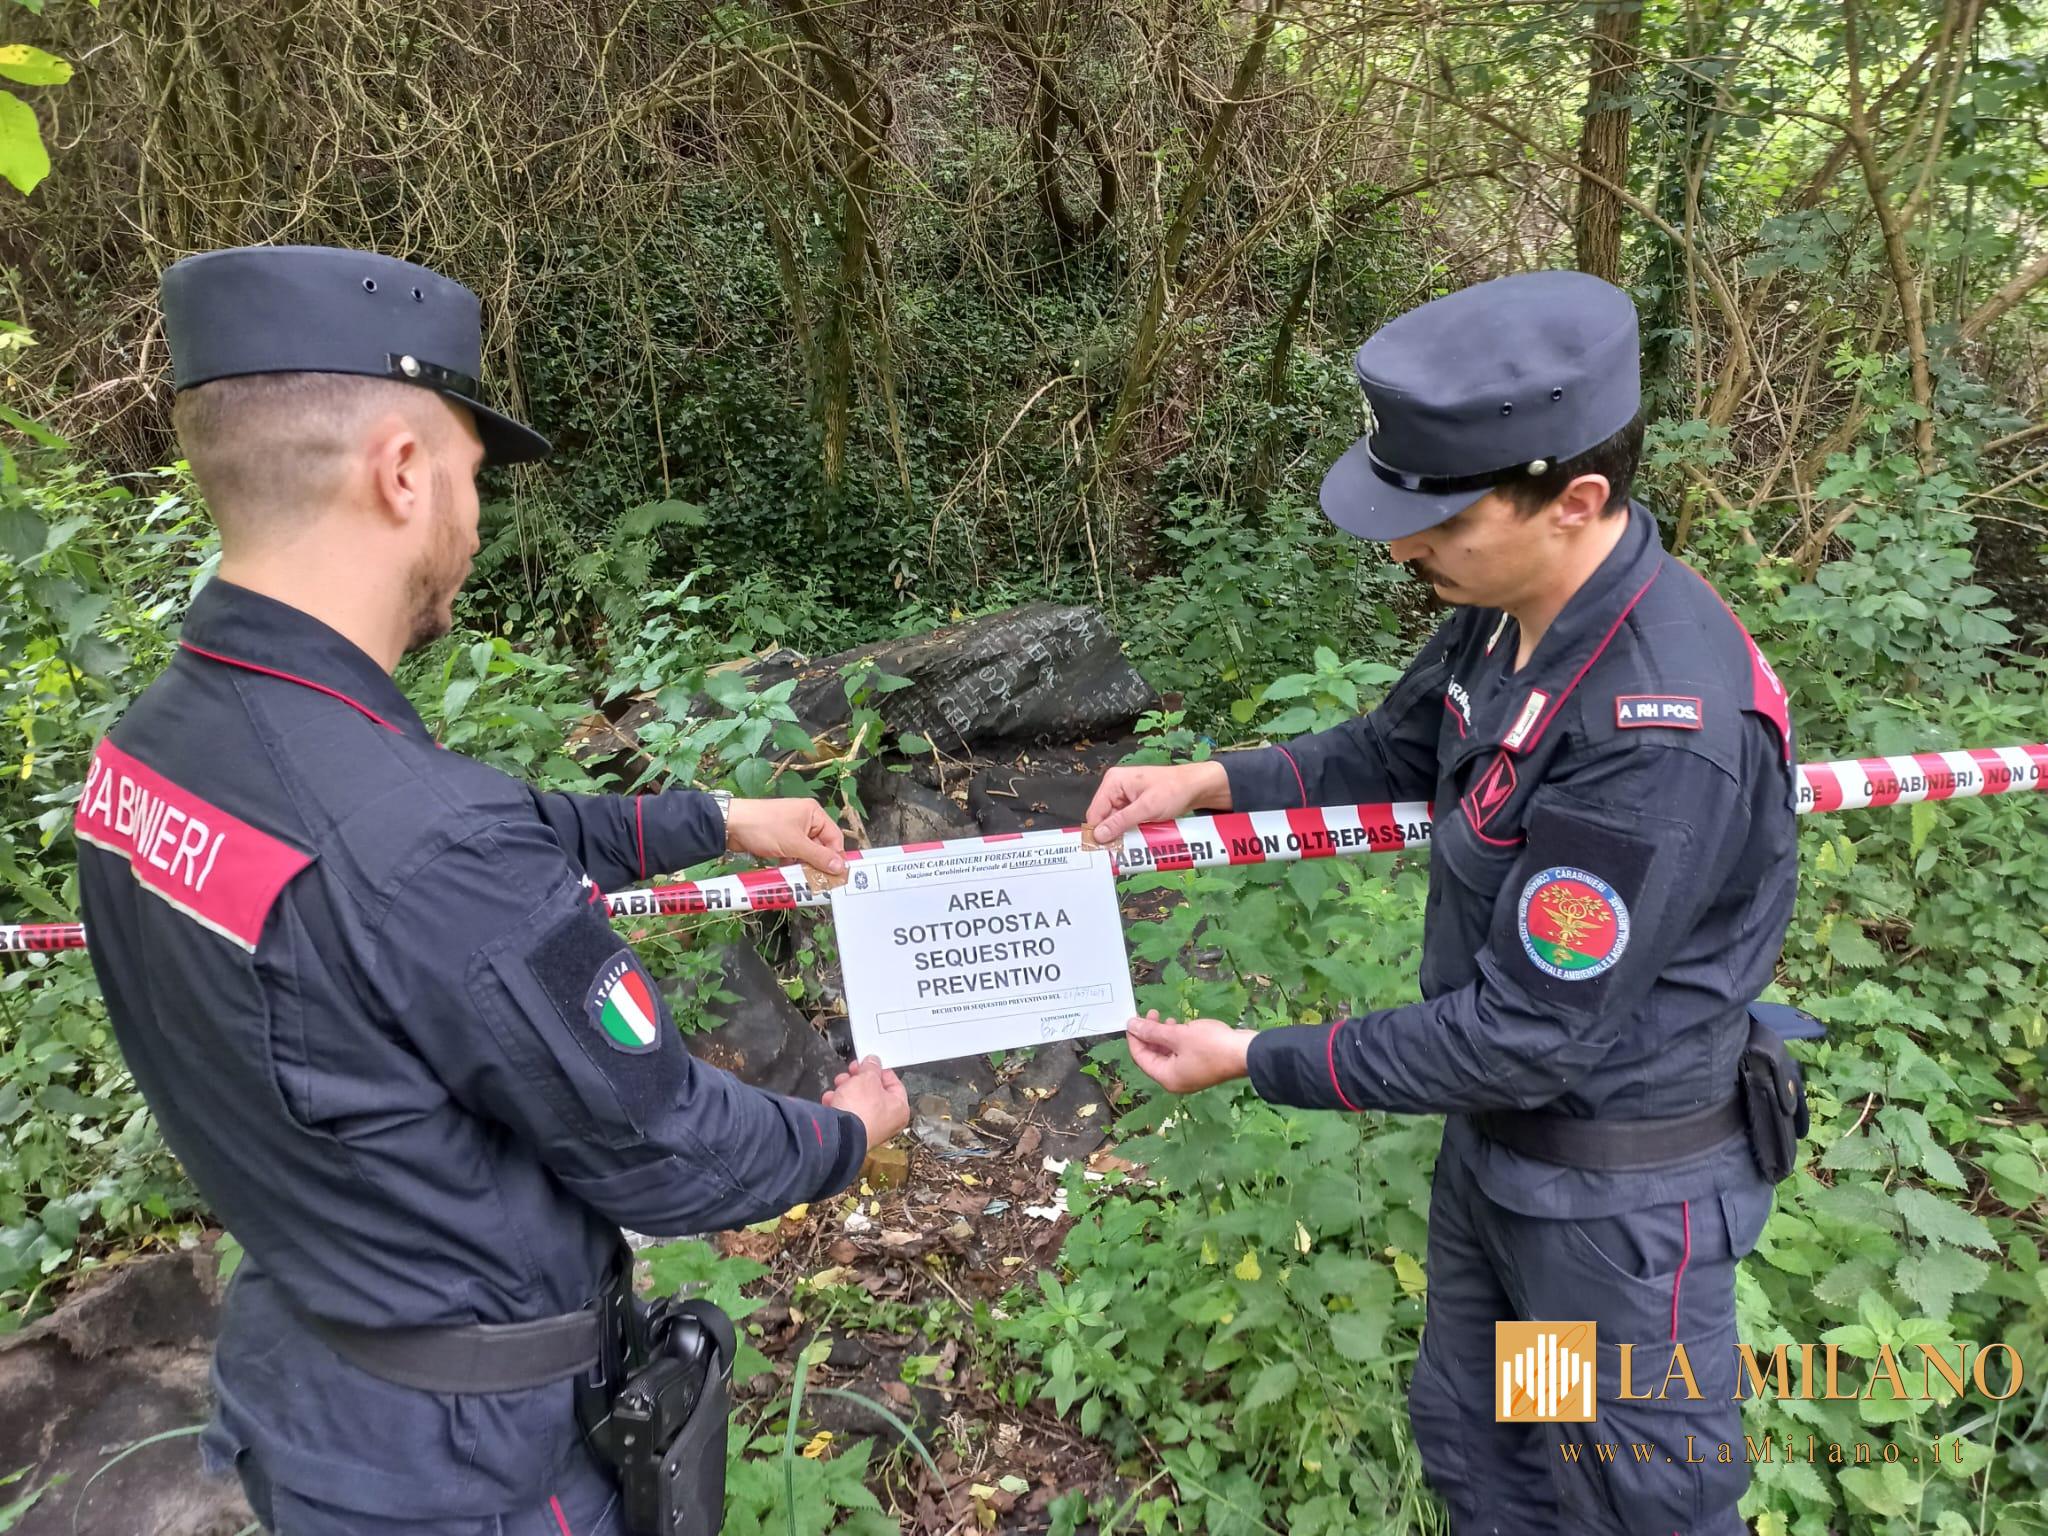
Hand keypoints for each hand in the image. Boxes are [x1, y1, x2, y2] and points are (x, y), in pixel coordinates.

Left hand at [724, 796, 847, 876]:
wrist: (731, 825)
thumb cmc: (765, 827)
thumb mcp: (795, 844)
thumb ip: (818, 857)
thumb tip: (840, 868)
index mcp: (813, 813)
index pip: (834, 837)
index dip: (836, 857)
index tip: (837, 876)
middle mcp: (805, 820)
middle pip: (821, 846)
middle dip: (819, 864)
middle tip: (821, 882)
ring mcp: (791, 829)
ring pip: (806, 852)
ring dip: (804, 866)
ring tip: (804, 880)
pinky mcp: (780, 839)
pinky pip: (793, 854)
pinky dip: (792, 864)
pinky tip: (789, 874)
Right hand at [822, 1055, 908, 1146]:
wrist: (839, 1135)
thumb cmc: (860, 1111)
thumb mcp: (868, 1078)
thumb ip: (871, 1067)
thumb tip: (872, 1062)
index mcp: (899, 1108)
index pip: (893, 1083)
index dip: (878, 1070)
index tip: (869, 1064)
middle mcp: (887, 1122)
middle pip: (873, 1092)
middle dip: (858, 1079)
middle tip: (852, 1072)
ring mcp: (868, 1129)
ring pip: (857, 1101)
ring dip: (846, 1090)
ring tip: (839, 1085)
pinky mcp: (851, 1133)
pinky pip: (846, 1113)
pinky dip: (838, 1104)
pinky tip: (832, 1099)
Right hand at [1085, 761, 1229, 844]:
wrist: (1196, 787)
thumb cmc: (1173, 791)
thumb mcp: (1146, 808)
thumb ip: (1121, 822)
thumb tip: (1098, 836)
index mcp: (1113, 782)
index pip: (1095, 812)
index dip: (1098, 832)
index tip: (1103, 852)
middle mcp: (1115, 787)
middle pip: (1103, 818)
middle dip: (1111, 834)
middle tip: (1119, 851)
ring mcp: (1124, 796)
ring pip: (1114, 822)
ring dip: (1121, 834)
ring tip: (1129, 847)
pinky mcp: (1133, 805)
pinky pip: (1124, 821)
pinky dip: (1129, 831)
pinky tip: (1135, 839)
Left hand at [1124, 1010, 1253, 1093]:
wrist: (1246, 1053)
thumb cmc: (1210, 1046)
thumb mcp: (1178, 1035)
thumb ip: (1153, 1031)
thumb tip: (1131, 1025)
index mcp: (1167, 1077)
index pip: (1140, 1058)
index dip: (1134, 1037)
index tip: (1133, 1018)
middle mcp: (1176, 1080)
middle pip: (1153, 1056)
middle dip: (1150, 1034)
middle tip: (1151, 1013)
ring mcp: (1189, 1075)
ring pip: (1168, 1053)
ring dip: (1164, 1035)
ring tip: (1167, 1017)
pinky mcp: (1200, 1067)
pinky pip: (1181, 1053)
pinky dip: (1177, 1040)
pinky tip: (1182, 1025)